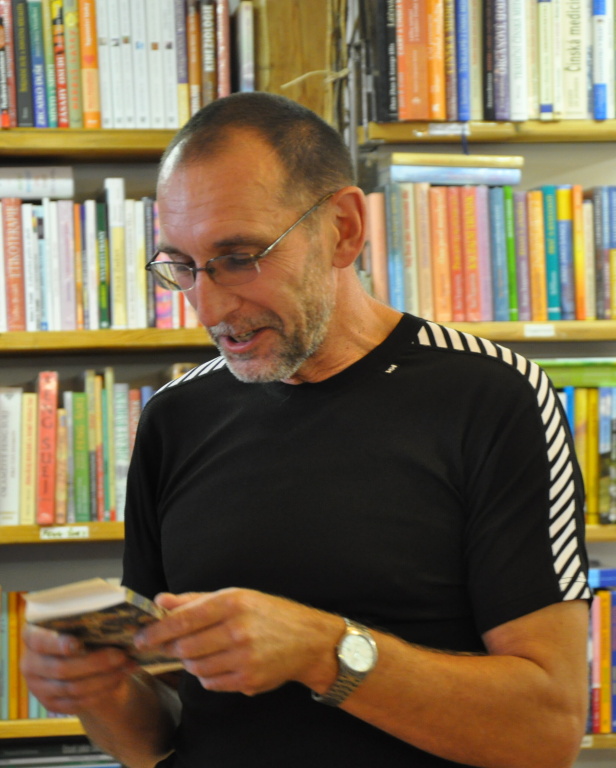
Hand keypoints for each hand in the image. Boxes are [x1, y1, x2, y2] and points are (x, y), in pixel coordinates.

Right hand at [21, 624, 138, 714]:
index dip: (58, 644)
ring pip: (73, 688)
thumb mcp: (78, 624)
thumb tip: (116, 626)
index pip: (41, 641)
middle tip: (121, 655)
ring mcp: (38, 687)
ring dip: (104, 679)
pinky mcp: (50, 704)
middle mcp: (29, 663)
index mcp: (31, 636)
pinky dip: (100, 692)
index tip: (78, 644)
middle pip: (62, 668)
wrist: (76, 659)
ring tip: (126, 667)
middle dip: (96, 663)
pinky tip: (118, 680)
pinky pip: (76, 703)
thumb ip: (87, 625)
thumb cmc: (79, 632)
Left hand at [134, 588, 341, 695]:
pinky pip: (211, 683)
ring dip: (190, 662)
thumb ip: (195, 600)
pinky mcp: (248, 681)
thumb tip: (160, 601)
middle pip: (185, 647)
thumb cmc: (268, 614)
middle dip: (171, 648)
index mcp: (233, 603)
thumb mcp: (236, 596)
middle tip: (170, 645)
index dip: (157, 631)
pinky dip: (206, 675)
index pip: (184, 619)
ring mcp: (244, 659)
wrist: (308, 640)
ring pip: (195, 667)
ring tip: (200, 651)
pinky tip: (217, 663)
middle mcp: (238, 630)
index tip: (140, 637)